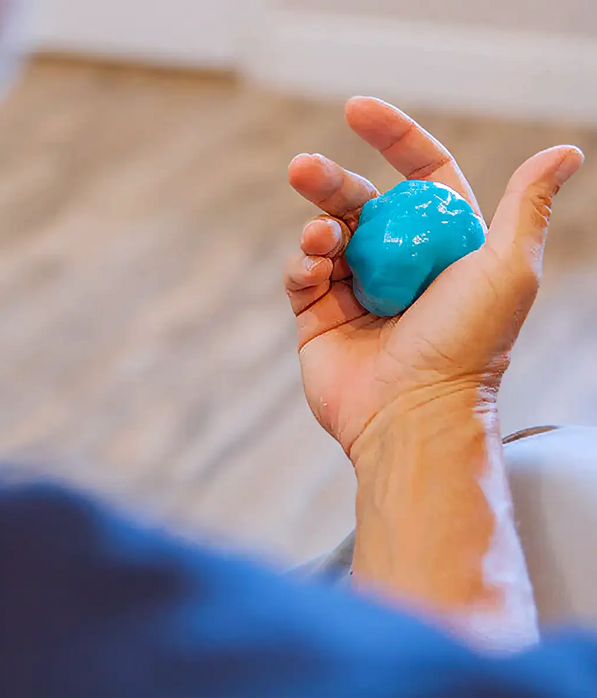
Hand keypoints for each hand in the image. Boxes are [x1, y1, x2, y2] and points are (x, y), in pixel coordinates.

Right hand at [285, 97, 582, 460]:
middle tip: (302, 167)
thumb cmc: (466, 346)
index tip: (357, 110)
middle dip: (331, 180)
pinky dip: (302, 266)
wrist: (413, 417)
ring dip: (317, 224)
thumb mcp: (508, 271)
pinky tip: (313, 271)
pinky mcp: (320, 318)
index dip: (393, 137)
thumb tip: (565, 151)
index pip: (418, 177)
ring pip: (326, 236)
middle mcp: (401, 266)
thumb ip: (526, 209)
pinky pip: (303, 277)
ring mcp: (357, 292)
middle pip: (362, 203)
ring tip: (320, 239)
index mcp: (444, 248)